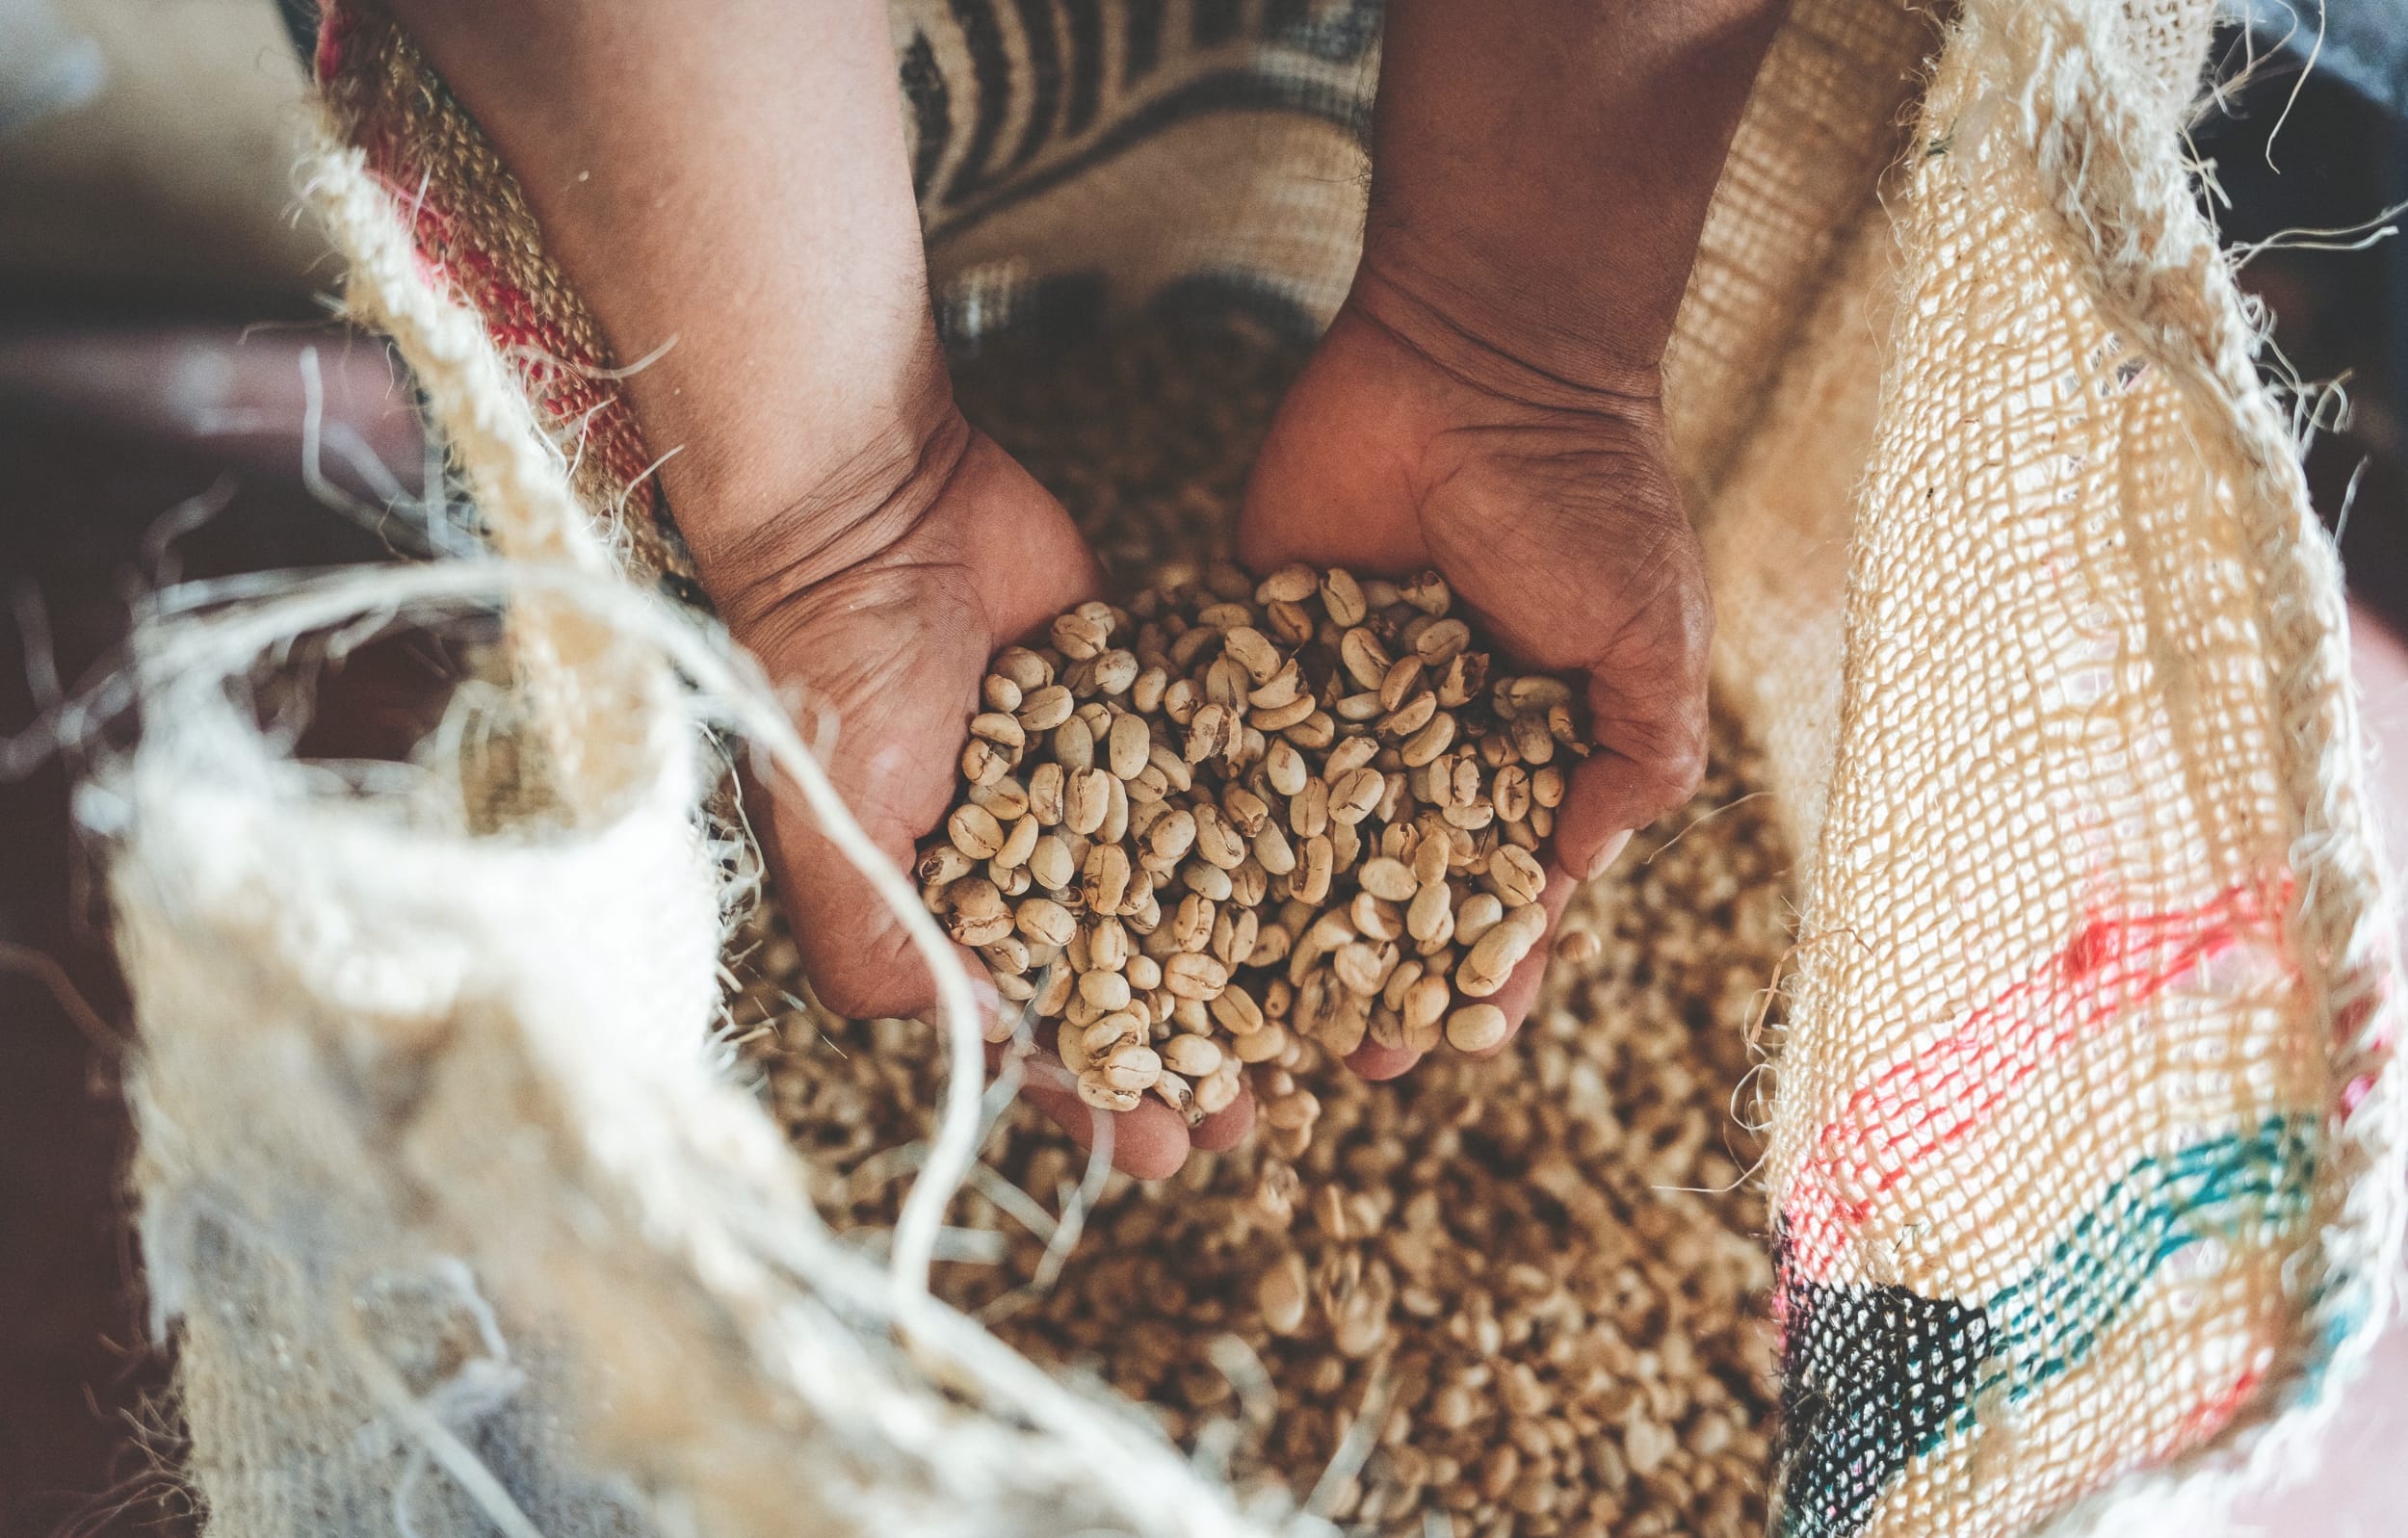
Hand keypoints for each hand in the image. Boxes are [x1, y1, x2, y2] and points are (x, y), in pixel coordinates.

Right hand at [698, 399, 1250, 1176]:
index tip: (1169, 1153)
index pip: (1036, 1029)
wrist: (870, 511)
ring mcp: (1095, 779)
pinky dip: (1268, 828)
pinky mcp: (1147, 700)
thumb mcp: (841, 846)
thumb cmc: (828, 684)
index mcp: (948, 910)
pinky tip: (1336, 878)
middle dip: (1192, 1050)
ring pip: (1187, 888)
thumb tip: (989, 1052)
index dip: (1101, 1095)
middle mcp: (1028, 856)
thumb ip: (895, 957)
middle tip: (1266, 1116)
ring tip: (1319, 1027)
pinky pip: (1215, 775)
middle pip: (1129, 976)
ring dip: (1247, 960)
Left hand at [1238, 263, 1711, 1077]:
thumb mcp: (1647, 639)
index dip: (1477, 971)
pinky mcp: (1248, 650)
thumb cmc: (1584, 498)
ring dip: (1263, 931)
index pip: (1497, 895)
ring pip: (1288, 840)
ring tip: (1231, 1014)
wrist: (1476, 357)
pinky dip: (1191, 812)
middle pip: (1381, 892)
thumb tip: (1581, 875)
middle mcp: (1418, 747)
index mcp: (1519, 757)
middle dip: (1357, 981)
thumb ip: (1635, 759)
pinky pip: (1218, 742)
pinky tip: (1153, 893)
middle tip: (1325, 1066)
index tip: (1455, 1042)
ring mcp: (1327, 703)